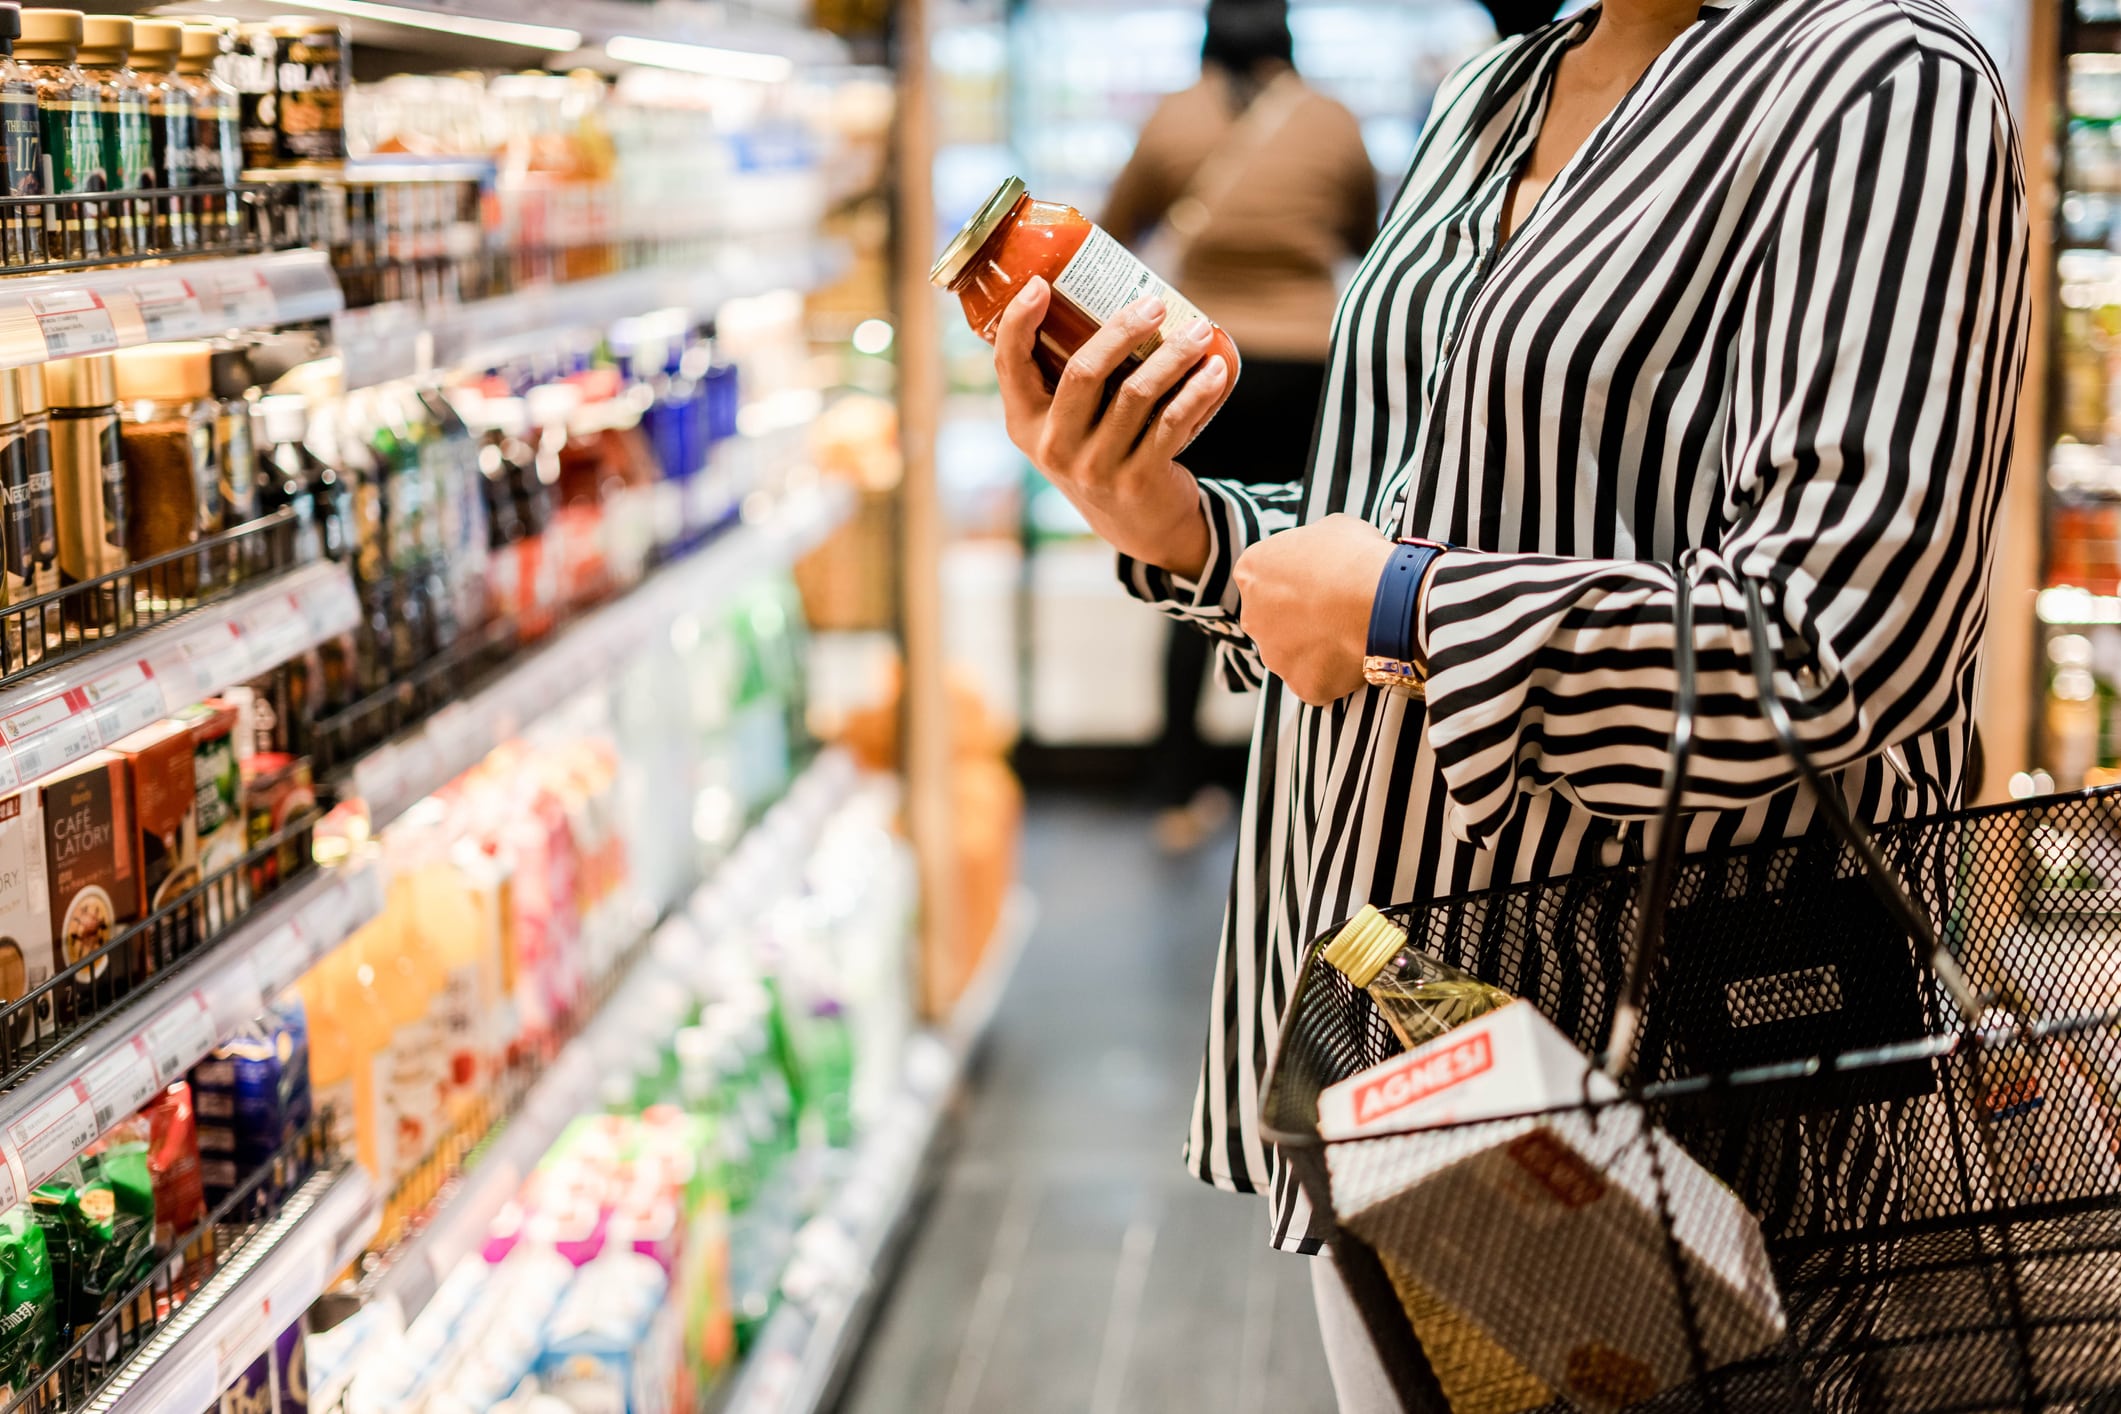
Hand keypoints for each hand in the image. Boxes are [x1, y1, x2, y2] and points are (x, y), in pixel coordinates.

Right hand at [994, 276, 1228, 578]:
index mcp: (1025, 425)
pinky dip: (1198, 391)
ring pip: (1136, 393)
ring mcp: (1095, 468)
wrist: (1138, 525)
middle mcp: (1054, 448)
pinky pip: (1171, 422)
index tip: (1039, 285)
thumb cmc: (1103, 451)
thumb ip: (1070, 379)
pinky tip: (1216, 370)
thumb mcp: (1069, 425)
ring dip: (1173, 355)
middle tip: (1155, 303)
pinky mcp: (1138, 480)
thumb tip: (1105, 295)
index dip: (1017, 322)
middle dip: (1122, 329)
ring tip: (1198, 331)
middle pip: (1083, 371)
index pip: (1008, 366)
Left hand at [1234, 514, 1397, 705]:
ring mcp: (1274, 656)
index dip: (1296, 578)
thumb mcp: (1332, 528)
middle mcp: (1252, 617)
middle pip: (1274, 619)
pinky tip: (1356, 655)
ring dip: (1315, 646)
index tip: (1321, 580)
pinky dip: (1334, 672)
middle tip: (1335, 609)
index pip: (1266, 577)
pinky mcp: (1301, 684)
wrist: (1383, 599)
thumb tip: (1321, 553)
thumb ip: (1312, 544)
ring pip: (1293, 653)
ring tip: (1349, 633)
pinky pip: (1317, 679)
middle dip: (1300, 616)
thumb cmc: (1357, 556)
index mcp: (1251, 572)